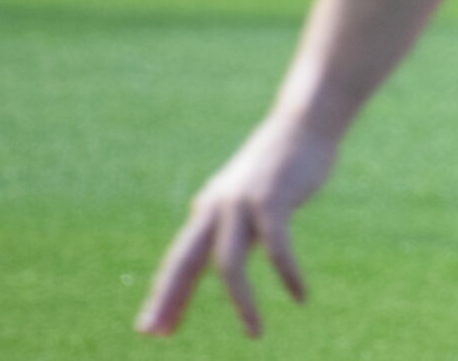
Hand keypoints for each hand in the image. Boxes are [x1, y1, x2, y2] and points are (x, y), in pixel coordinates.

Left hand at [136, 112, 339, 336]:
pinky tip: (301, 296)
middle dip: (170, 298)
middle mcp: (217, 207)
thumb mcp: (247, 199)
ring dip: (242, 302)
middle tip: (156, 334)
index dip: (166, 295)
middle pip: (185, 261)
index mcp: (208, 210)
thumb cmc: (280, 164)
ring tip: (255, 333)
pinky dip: (288, 273)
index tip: (152, 329)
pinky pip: (277, 246)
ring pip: (229, 262)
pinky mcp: (272, 199)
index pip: (180, 260)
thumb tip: (227, 260)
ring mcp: (242, 202)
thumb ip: (233, 227)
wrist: (305, 122)